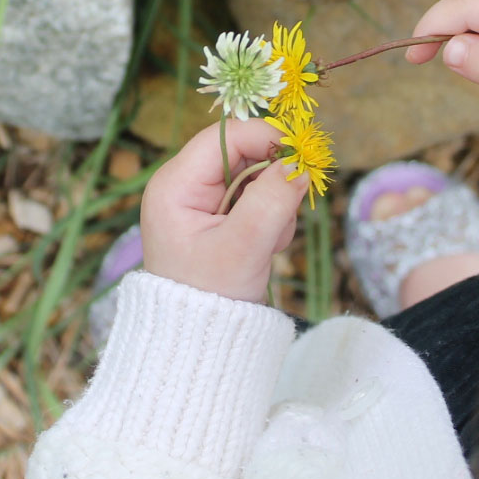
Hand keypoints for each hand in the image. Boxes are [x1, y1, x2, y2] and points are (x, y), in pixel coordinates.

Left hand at [140, 118, 307, 302]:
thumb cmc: (211, 297)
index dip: (267, 138)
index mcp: (175, 185)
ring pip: (254, 176)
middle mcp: (183, 185)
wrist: (199, 342)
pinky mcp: (216, 216)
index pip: (227, 136)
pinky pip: (254, 198)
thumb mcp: (244, 248)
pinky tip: (263, 247)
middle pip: (243, 154)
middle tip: (282, 217)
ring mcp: (199, 201)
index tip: (304, 158)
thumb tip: (299, 164)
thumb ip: (272, 201)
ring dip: (273, 205)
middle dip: (272, 182)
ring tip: (265, 244)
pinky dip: (269, 218)